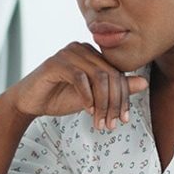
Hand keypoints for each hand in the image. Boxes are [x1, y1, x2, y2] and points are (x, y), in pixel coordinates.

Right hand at [6, 42, 147, 131]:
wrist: (30, 103)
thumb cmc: (60, 97)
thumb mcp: (93, 98)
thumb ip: (115, 90)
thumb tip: (144, 83)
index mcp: (93, 54)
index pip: (117, 73)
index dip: (124, 97)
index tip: (124, 119)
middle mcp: (82, 49)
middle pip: (110, 75)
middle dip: (114, 103)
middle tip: (112, 124)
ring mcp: (68, 53)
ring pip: (98, 77)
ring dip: (102, 103)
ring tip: (100, 122)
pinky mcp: (56, 63)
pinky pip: (80, 78)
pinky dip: (86, 97)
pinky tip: (87, 111)